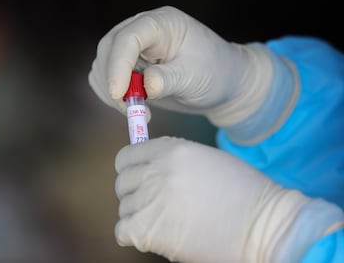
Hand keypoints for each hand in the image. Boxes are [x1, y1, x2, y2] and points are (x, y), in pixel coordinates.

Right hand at [88, 6, 273, 125]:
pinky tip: (132, 106)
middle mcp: (143, 32)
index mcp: (161, 24)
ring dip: (112, 91)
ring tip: (140, 110)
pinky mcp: (130, 68)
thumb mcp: (195, 76)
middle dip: (113, 80)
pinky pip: (106, 79)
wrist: (221, 83)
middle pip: (109, 49)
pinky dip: (112, 96)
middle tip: (131, 109)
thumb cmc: (215, 72)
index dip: (118, 65)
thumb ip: (169, 79)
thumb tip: (146, 86)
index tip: (118, 94)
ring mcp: (134, 50)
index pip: (129, 37)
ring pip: (103, 65)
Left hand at [114, 137, 343, 261]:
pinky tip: (154, 233)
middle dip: (135, 192)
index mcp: (169, 150)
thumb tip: (146, 169)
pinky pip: (122, 231)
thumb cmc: (241, 190)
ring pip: (124, 207)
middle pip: (122, 183)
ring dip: (139, 214)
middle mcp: (155, 172)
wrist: (263, 224)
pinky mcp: (149, 231)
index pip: (126, 157)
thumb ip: (171, 159)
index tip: (140, 179)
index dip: (132, 169)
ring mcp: (150, 201)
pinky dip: (133, 234)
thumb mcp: (204, 159)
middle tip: (156, 202)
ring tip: (165, 219)